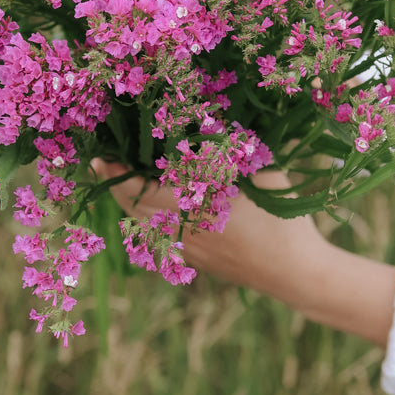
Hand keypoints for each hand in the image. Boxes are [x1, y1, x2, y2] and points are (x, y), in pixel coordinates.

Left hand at [94, 161, 394, 348]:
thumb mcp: (259, 174)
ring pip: (144, 223)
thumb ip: (228, 151)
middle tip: (100, 161)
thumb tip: (203, 122)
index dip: (115, 170)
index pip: (137, 187)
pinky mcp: (196, 260)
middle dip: (114, 182)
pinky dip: (150, 216)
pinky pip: (161, 235)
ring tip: (122, 177)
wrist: (296, 273)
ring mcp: (187, 249)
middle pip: (132, 206)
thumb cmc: (282, 218)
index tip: (99, 154)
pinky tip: (154, 202)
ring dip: (130, 200)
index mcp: (193, 206)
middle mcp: (181, 230)